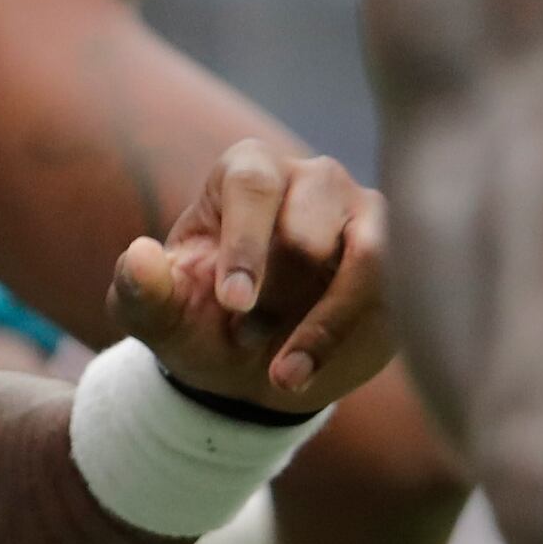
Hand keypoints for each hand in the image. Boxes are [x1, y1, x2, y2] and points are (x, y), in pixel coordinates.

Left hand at [108, 141, 392, 414]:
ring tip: (279, 373)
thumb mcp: (157, 316)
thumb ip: (140, 289)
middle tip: (245, 335)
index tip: (232, 304)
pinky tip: (308, 372)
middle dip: (278, 295)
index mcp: (247, 170)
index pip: (253, 186)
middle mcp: (313, 179)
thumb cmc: (199, 324)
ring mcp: (366, 215)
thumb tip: (140, 256)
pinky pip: (400, 291)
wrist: (248, 373)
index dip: (244, 245)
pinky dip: (352, 336)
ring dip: (323, 320)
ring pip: (367, 254)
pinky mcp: (403, 261)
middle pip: (308, 228)